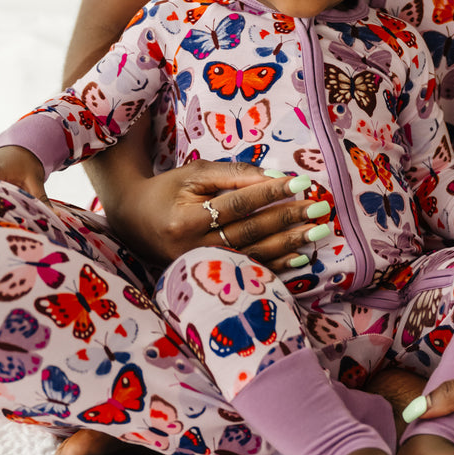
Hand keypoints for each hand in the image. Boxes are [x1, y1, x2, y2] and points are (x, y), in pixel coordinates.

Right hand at [105, 157, 331, 269]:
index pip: (238, 205)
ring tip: (318, 232)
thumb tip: (273, 177)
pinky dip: (277, 267)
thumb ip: (233, 175)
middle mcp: (192, 250)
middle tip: (320, 208)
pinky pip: (248, 273)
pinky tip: (301, 259)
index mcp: (186, 220)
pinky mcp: (207, 280)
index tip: (301, 182)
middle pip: (250, 232)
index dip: (271, 192)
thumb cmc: (167, 190)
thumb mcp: (195, 173)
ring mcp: (200, 270)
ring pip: (254, 256)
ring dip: (290, 244)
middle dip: (289, 219)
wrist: (133, 220)